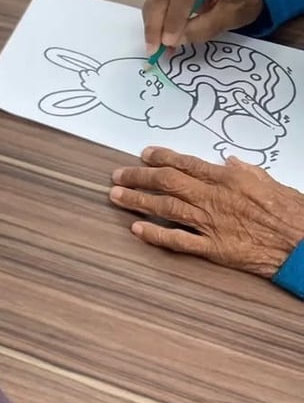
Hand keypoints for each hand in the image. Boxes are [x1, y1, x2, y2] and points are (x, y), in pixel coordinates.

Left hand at [109, 147, 303, 276]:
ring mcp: (211, 223)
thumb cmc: (291, 212)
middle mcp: (213, 198)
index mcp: (226, 179)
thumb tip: (228, 160)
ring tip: (115, 196)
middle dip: (138, 177)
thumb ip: (245, 170)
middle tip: (117, 175)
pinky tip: (136, 229)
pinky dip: (155, 235)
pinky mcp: (213, 248)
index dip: (160, 158)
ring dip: (137, 201)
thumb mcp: (269, 181)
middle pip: (166, 183)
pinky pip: (178, 240)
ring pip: (165, 208)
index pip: (185, 164)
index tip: (143, 154)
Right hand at [142, 0, 263, 52]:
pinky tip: (158, 37)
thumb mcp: (229, 19)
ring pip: (155, 0)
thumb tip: (173, 41)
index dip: (173, 18)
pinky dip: (154, 22)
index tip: (168, 42)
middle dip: (155, 25)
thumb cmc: (240, 4)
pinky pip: (156, 2)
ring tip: (156, 47)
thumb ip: (202, 29)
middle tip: (154, 49)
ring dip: (152, 26)